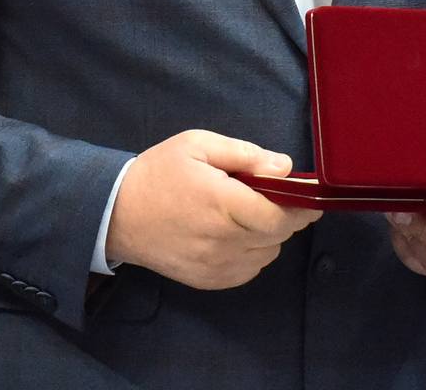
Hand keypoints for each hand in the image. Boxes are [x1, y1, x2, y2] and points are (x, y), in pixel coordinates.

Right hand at [104, 129, 321, 289]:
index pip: (280, 216)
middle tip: (282, 199)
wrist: (114, 214)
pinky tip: (238, 234)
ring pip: (267, 254)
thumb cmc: (158, 173)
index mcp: (222, 203)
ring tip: (252, 214)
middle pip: (278, 236)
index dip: (302, 207)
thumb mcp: (199, 145)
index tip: (311, 197)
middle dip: (289, 217)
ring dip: (270, 235)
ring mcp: (214, 264)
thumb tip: (286, 167)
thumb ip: (246, 155)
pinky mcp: (206, 280)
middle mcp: (221, 240)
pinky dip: (254, 253)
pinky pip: (248, 270)